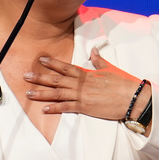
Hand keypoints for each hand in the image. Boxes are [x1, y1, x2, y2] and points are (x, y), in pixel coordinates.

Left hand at [24, 48, 147, 120]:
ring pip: (57, 93)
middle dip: (40, 77)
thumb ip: (99, 61)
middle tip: (26, 76)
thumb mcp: (110, 69)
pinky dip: (55, 108)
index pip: (66, 67)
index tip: (41, 60)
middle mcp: (81, 84)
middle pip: (56, 80)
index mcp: (87, 73)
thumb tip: (93, 51)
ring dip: (42, 93)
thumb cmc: (123, 83)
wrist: (132, 98)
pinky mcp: (85, 108)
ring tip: (28, 93)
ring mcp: (82, 96)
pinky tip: (44, 109)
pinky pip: (66, 107)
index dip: (52, 63)